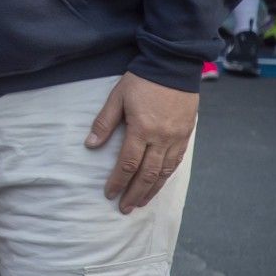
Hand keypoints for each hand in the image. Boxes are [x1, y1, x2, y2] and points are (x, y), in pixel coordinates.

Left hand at [85, 72, 196, 213]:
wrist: (172, 67)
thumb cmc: (141, 81)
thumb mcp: (117, 98)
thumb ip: (104, 123)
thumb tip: (90, 145)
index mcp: (142, 129)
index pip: (128, 163)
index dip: (117, 180)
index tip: (108, 193)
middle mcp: (161, 138)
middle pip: (147, 174)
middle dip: (134, 193)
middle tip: (123, 208)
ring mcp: (176, 138)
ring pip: (164, 172)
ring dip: (151, 190)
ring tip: (140, 203)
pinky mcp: (186, 136)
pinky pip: (176, 162)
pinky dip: (166, 177)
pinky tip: (158, 184)